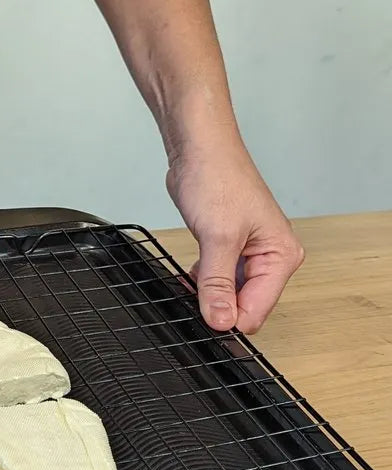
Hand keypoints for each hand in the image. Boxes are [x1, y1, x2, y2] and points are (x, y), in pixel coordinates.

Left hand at [166, 134, 304, 334]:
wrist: (199, 148)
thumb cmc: (218, 177)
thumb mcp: (218, 238)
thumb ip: (218, 284)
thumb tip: (222, 320)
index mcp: (281, 255)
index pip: (258, 310)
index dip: (229, 319)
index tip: (203, 321)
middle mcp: (271, 256)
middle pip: (246, 305)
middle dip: (219, 307)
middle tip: (192, 302)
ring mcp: (250, 252)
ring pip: (230, 293)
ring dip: (209, 295)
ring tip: (188, 286)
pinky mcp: (229, 246)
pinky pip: (219, 278)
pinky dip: (203, 283)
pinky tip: (187, 279)